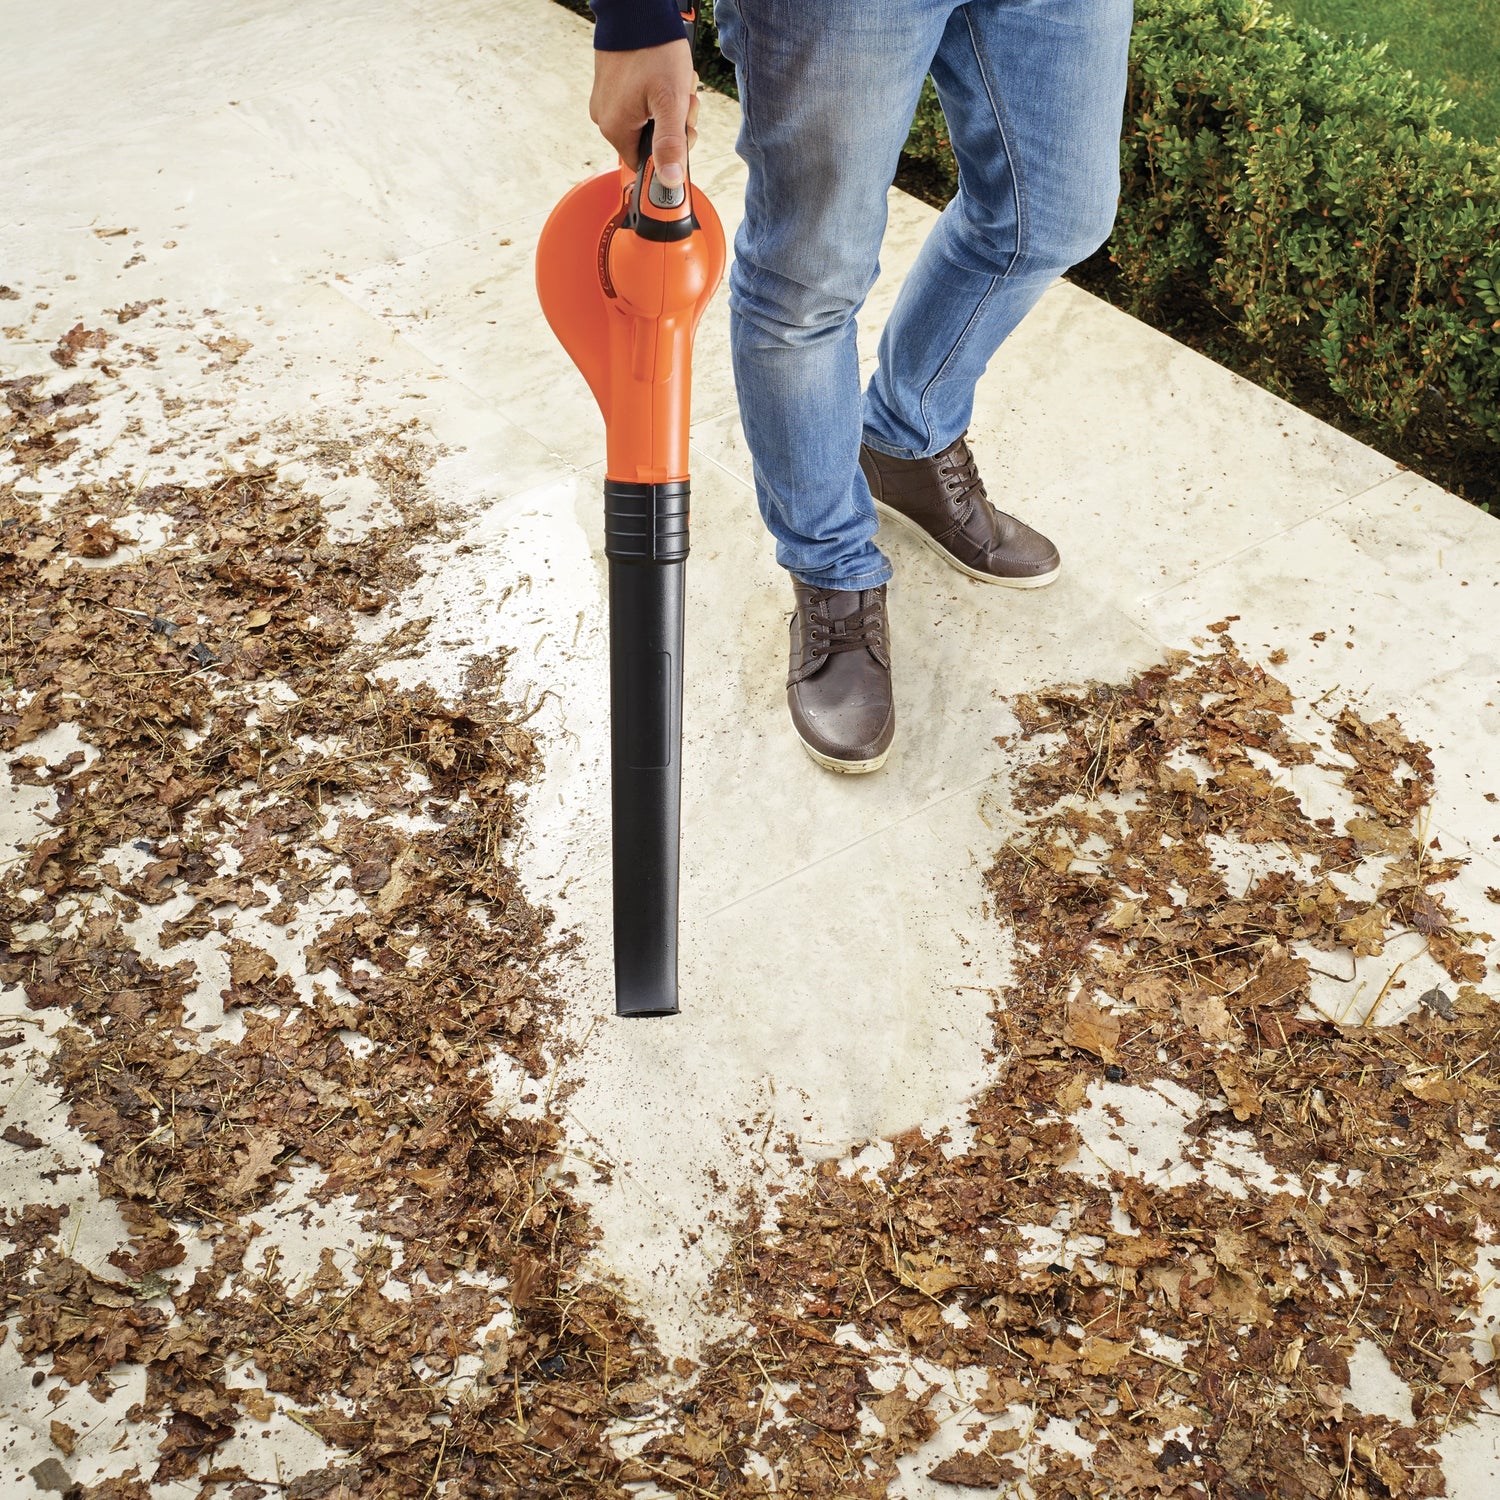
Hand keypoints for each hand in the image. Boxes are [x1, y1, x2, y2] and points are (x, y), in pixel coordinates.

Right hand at [590, 39, 698, 187]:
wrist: (636, 10)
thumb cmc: (654, 51)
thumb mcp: (670, 102)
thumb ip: (670, 145)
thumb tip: (669, 182)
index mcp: (615, 130)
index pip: (646, 165)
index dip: (669, 153)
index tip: (682, 131)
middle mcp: (605, 120)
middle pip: (649, 142)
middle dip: (673, 126)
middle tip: (683, 102)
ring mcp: (606, 101)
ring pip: (647, 121)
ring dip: (668, 107)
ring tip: (676, 83)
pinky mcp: (610, 86)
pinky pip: (638, 102)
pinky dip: (655, 94)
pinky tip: (663, 77)